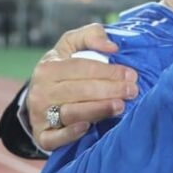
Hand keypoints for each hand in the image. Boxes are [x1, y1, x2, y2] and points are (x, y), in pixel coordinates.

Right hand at [27, 24, 138, 151]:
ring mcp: (39, 115)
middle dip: (109, 90)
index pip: (80, 68)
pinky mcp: (41, 137)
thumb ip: (91, 35)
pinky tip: (88, 127)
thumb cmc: (64, 68)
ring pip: (71, 112)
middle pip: (79, 90)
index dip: (107, 71)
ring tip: (120, 106)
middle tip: (132, 91)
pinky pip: (55, 137)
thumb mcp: (72, 45)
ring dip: (98, 109)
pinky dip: (70, 133)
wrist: (43, 99)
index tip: (131, 74)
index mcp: (48, 67)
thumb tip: (111, 46)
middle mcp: (40, 91)